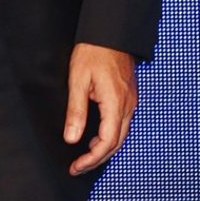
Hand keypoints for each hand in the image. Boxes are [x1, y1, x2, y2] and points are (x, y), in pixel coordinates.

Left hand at [63, 43, 136, 175]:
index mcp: (115, 104)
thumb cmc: (92, 53)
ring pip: (120, 134)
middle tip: (77, 167)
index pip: (107, 143)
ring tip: (83, 156)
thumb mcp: (78, 81)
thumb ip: (75, 111)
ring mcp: (130, 101)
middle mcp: (127, 106)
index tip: (75, 167)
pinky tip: (95, 137)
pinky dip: (109, 136)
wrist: (109, 33)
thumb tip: (72, 138)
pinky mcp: (127, 96)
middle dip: (96, 159)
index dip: (91, 159)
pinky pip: (121, 124)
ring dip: (103, 149)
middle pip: (116, 143)